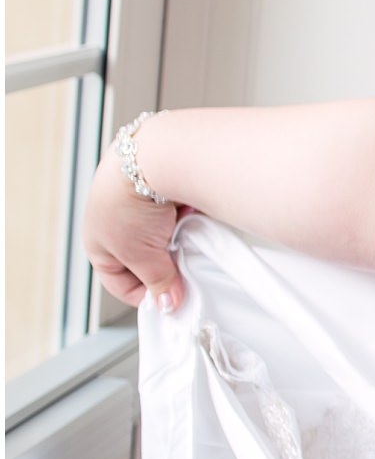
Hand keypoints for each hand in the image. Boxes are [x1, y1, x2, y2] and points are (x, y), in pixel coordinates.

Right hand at [82, 151, 189, 312]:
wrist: (153, 155)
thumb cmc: (129, 200)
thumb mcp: (141, 255)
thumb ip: (157, 281)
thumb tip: (168, 303)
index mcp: (97, 242)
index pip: (121, 285)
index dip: (147, 296)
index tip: (172, 302)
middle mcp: (114, 223)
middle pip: (146, 261)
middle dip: (167, 266)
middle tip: (184, 269)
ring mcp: (138, 205)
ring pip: (164, 240)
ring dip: (177, 242)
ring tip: (187, 238)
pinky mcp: (162, 190)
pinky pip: (179, 217)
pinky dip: (187, 220)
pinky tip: (193, 217)